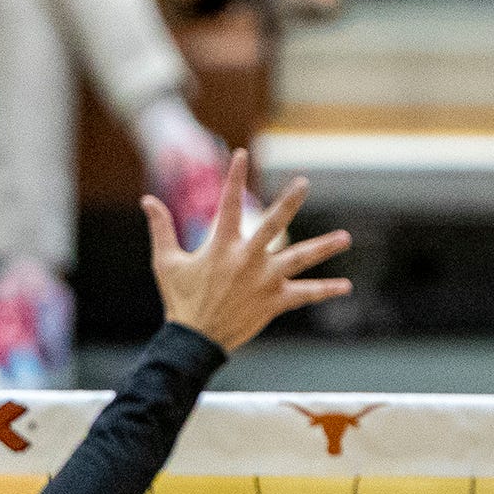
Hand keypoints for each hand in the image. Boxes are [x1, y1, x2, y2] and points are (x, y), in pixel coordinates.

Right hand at [145, 153, 351, 351]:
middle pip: (274, 225)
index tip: (242, 153)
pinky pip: (304, 294)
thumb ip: (161, 228)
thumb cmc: (180, 299)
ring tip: (346, 237)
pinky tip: (346, 286)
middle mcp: (247, 259)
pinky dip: (325, 291)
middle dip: (289, 202)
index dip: (234, 177)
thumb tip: (147, 199)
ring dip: (324, 247)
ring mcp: (264, 280)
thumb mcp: (166, 262)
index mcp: (221, 246)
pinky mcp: (274, 301)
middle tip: (304, 182)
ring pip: (299, 259)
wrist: (195, 340)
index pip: (228, 203)